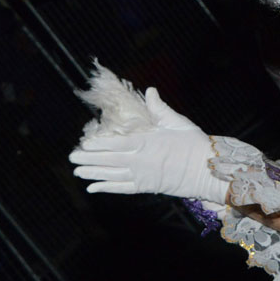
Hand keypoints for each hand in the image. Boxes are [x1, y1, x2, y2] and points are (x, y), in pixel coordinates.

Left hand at [69, 88, 225, 200]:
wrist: (207, 170)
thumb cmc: (194, 144)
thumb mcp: (178, 122)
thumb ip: (160, 108)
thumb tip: (150, 91)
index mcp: (148, 142)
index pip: (117, 144)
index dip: (99, 145)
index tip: (85, 144)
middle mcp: (142, 161)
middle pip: (110, 160)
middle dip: (89, 159)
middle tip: (72, 158)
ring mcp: (143, 175)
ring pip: (112, 175)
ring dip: (93, 173)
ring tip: (78, 172)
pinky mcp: (147, 187)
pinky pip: (122, 189)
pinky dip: (107, 188)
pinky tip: (93, 188)